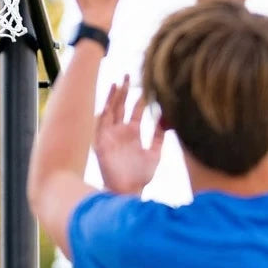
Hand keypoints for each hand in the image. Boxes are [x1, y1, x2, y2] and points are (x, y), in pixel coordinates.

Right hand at [94, 76, 164, 194]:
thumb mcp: (155, 153)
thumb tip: (168, 119)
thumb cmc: (142, 177)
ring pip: (110, 112)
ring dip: (112, 98)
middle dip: (124, 91)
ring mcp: (110, 137)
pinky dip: (101, 114)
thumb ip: (159, 136)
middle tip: (128, 75)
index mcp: (133, 134)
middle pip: (121, 107)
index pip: (135, 111)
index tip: (145, 85)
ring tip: (117, 83)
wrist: (129, 192)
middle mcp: (120, 132)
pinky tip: (105, 103)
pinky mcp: (101, 144)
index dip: (140, 99)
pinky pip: (99, 125)